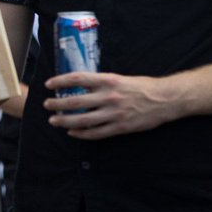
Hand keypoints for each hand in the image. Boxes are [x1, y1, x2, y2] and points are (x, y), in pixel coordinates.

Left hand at [43, 72, 177, 138]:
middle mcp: (108, 97)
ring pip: (83, 120)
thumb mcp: (119, 78)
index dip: (61, 81)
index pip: (78, 79)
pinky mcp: (120, 127)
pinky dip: (82, 134)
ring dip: (65, 121)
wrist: (165, 99)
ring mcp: (114, 114)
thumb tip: (80, 85)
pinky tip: (73, 133)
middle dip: (58, 104)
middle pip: (76, 102)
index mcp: (108, 80)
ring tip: (54, 121)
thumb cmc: (142, 86)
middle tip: (46, 105)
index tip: (49, 84)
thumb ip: (101, 83)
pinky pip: (97, 133)